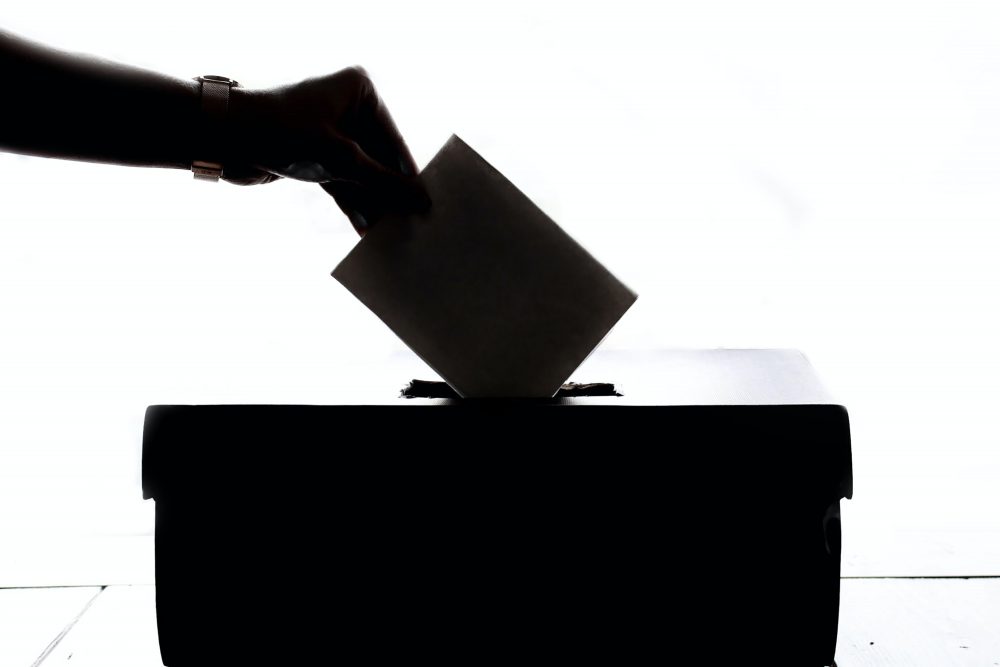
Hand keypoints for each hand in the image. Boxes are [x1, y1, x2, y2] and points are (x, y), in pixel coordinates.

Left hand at [225, 67, 428, 233]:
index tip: (427, 206)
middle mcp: (348, 107)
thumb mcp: (340, 160)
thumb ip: (383, 183)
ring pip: (362, 174)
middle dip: (390, 193)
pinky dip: (352, 203)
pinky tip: (365, 229)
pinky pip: (343, 182)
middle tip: (410, 225)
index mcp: (360, 90)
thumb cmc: (281, 132)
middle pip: (380, 158)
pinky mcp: (315, 155)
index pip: (394, 140)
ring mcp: (331, 132)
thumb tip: (421, 201)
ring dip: (372, 203)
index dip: (409, 176)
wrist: (221, 137)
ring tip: (390, 233)